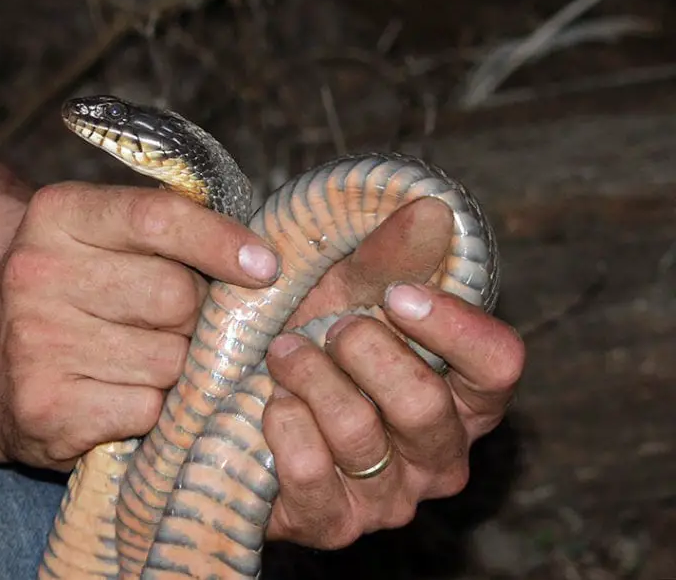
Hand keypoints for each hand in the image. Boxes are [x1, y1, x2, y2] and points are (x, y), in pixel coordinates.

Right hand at [0, 182, 279, 468]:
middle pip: (175, 295)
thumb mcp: (95, 241)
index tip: (265, 267)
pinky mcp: (45, 405)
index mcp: (57, 215)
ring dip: (176, 369)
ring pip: (170, 359)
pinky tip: (120, 399)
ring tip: (140, 364)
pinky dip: (151, 410)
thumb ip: (165, 232)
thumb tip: (263, 259)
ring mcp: (36, 341)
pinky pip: (148, 408)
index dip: (220, 242)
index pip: (158, 218)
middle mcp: (37, 271)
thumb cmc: (63, 298)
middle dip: (195, 318)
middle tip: (173, 328)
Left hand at [261, 198, 524, 547]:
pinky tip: (268, 403)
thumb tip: (432, 210)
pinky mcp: (333, 523)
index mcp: (462, 394)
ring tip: (282, 351)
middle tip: (327, 324)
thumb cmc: (308, 342)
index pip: (498, 365)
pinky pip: (309, 471)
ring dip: (308, 377)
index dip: (452, 327)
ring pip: (359, 433)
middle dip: (362, 351)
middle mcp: (439, 453)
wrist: (234, 400)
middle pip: (425, 405)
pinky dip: (281, 424)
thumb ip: (387, 259)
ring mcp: (389, 497)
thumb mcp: (343, 291)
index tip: (396, 295)